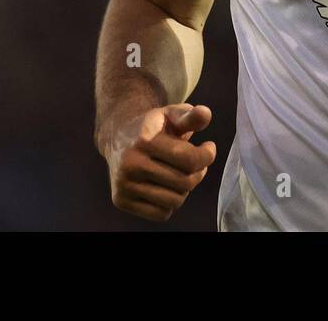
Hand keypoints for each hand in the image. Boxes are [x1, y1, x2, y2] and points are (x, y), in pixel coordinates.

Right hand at [103, 103, 217, 221]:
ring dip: (185, 189)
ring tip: (181, 174)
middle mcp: (131, 164)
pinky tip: (166, 187)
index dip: (207, 156)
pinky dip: (169, 204)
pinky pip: (160, 213)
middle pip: (184, 182)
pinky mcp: (121, 200)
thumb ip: (190, 115)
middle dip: (198, 173)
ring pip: (175, 201)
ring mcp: (124, 184)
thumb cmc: (154, 127)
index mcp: (144, 140)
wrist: (118, 138)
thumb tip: (205, 113)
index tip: (209, 147)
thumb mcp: (171, 114)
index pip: (188, 159)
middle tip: (196, 163)